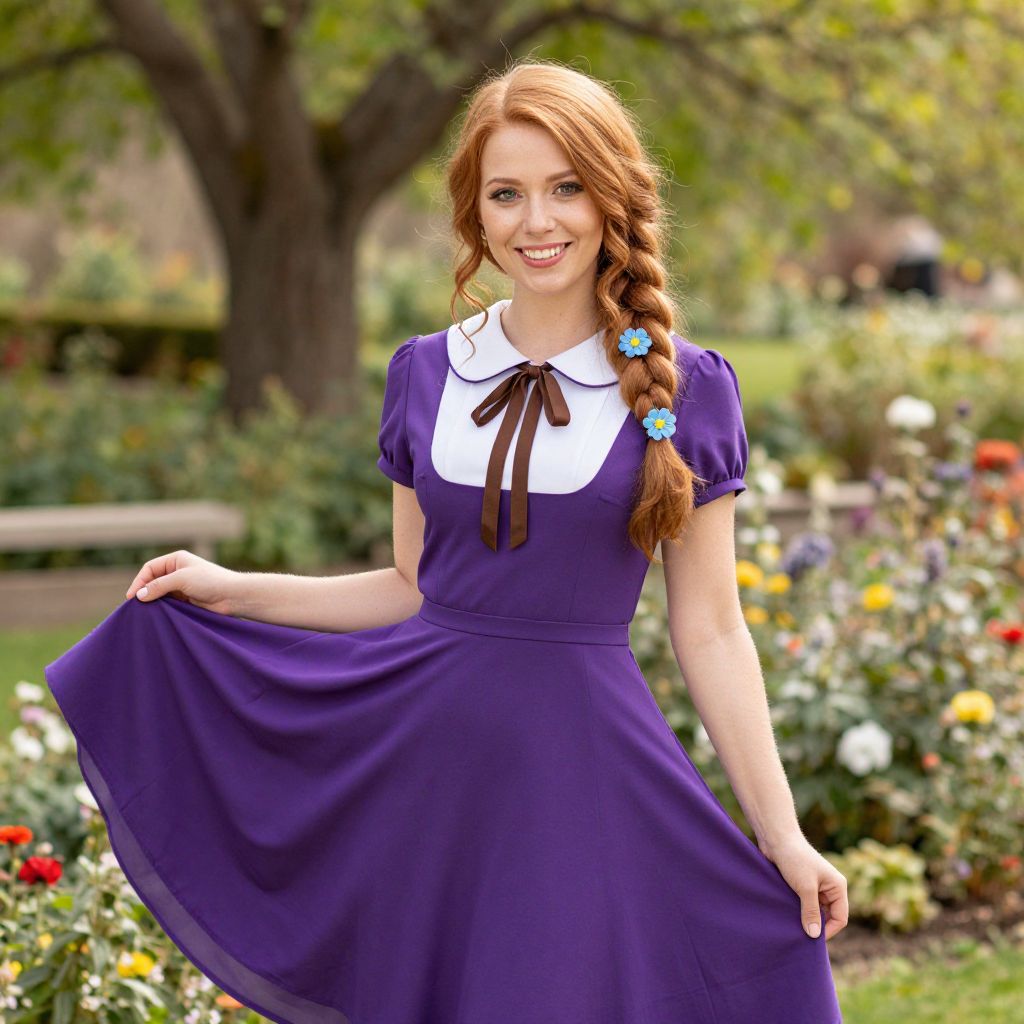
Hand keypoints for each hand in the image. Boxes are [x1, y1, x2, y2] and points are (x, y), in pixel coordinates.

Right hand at [124, 549, 239, 615]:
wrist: (233, 596)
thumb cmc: (210, 581)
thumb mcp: (182, 579)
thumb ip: (159, 586)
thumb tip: (139, 595)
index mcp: (176, 560)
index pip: (150, 568)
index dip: (139, 581)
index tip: (132, 597)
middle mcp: (178, 571)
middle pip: (153, 581)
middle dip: (144, 592)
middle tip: (135, 607)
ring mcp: (182, 586)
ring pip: (160, 594)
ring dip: (153, 602)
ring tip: (144, 612)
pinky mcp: (186, 600)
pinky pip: (169, 604)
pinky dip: (162, 609)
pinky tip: (157, 616)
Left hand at [760, 833, 848, 940]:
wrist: (776, 839)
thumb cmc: (795, 859)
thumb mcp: (805, 888)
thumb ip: (811, 912)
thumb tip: (814, 936)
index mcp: (838, 886)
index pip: (841, 917)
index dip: (829, 930)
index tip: (812, 939)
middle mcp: (829, 887)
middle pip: (829, 916)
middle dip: (817, 925)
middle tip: (802, 936)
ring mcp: (815, 886)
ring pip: (815, 911)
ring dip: (806, 918)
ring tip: (794, 927)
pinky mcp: (802, 885)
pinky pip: (804, 904)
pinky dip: (798, 911)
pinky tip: (789, 917)